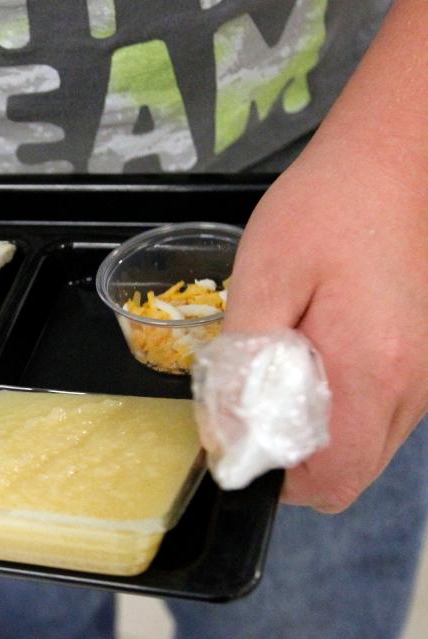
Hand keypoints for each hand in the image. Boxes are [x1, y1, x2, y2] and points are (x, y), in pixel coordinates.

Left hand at [223, 144, 427, 512]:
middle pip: (349, 475)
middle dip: (292, 464)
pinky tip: (311, 360)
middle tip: (249, 408)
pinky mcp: (424, 363)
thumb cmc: (323, 211)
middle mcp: (410, 388)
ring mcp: (425, 378)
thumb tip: (229, 435)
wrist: (397, 160)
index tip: (235, 440)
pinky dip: (340, 412)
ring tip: (279, 375)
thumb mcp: (263, 278)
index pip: (328, 479)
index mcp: (370, 370)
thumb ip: (246, 363)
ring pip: (367, 450)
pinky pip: (379, 417)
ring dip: (316, 437)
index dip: (273, 477)